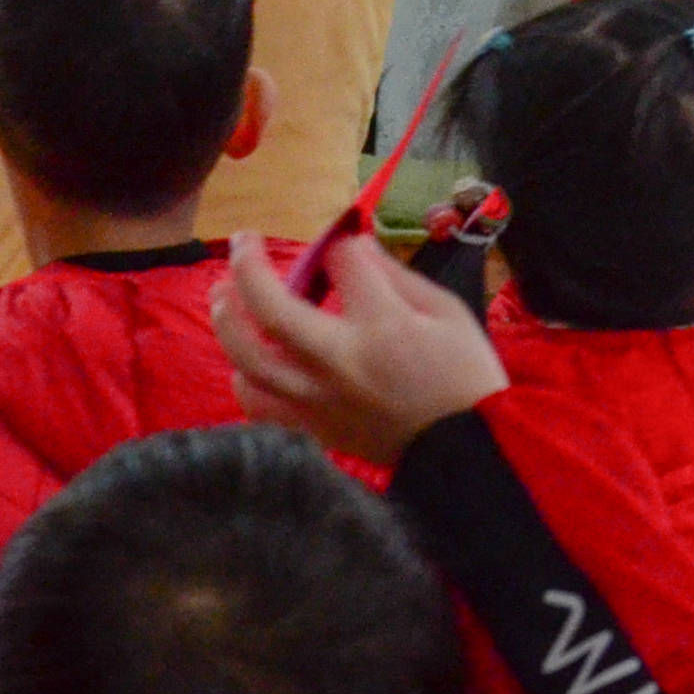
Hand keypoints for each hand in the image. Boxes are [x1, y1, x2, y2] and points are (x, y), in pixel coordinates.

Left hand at [215, 231, 509, 470]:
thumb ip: (393, 275)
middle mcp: (339, 363)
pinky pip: (260, 407)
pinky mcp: (314, 430)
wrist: (470, 453)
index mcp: (382, 327)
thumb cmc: (465, 375)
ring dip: (228, 321)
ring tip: (222, 294)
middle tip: (244, 240)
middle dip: (249, 265)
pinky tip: (248, 360)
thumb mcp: (446, 311)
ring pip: (250, 361)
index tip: (348, 250)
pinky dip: (245, 380)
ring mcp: (319, 402)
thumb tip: (350, 246)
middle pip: (271, 307)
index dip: (341, 245)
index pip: (340, 263)